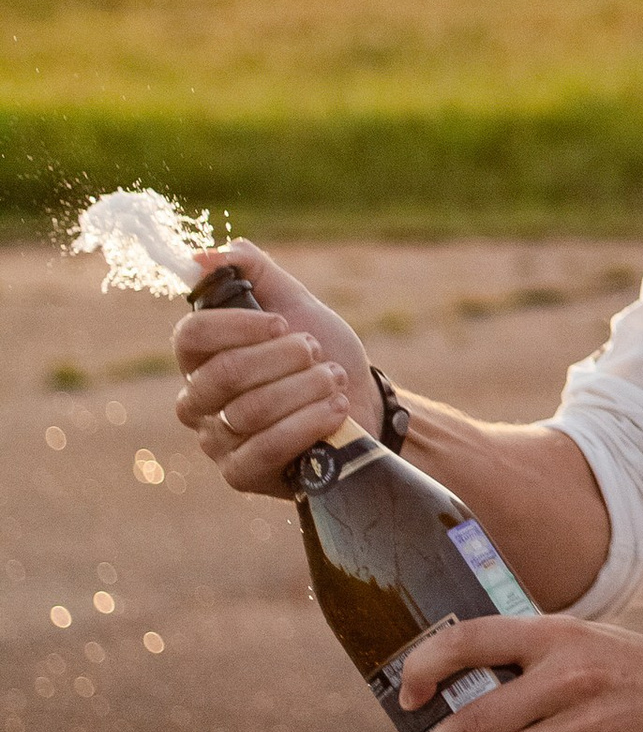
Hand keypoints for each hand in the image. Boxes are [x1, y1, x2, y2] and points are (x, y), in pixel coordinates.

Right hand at [173, 242, 375, 491]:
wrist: (363, 405)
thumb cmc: (322, 355)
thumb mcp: (296, 303)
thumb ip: (253, 272)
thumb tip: (201, 257)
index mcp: (202, 356)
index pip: (191, 336)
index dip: (238, 326)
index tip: (283, 323)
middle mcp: (198, 400)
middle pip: (224, 374)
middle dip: (285, 359)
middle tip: (318, 353)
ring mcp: (216, 440)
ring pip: (250, 411)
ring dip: (306, 389)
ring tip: (333, 380)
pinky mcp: (240, 474)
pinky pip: (264, 449)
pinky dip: (308, 424)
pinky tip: (334, 410)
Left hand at [402, 617, 642, 731]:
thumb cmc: (624, 669)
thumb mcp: (578, 641)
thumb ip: (523, 659)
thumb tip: (445, 698)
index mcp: (554, 636)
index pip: (470, 640)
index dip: (425, 668)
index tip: (407, 698)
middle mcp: (567, 678)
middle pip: (475, 723)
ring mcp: (585, 727)